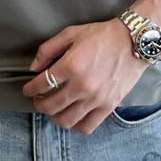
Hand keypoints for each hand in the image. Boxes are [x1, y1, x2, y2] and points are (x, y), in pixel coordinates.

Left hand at [21, 18, 149, 134]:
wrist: (132, 41)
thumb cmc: (101, 35)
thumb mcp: (71, 33)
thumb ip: (48, 49)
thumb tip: (33, 68)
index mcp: (71, 65)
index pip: (42, 84)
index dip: (30, 89)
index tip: (27, 90)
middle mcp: (82, 85)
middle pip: (50, 106)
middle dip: (39, 104)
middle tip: (38, 100)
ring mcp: (96, 98)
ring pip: (66, 120)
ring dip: (54, 117)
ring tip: (53, 110)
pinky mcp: (108, 106)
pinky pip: (86, 127)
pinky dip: (74, 126)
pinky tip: (71, 116)